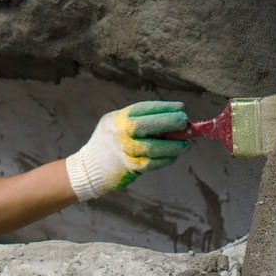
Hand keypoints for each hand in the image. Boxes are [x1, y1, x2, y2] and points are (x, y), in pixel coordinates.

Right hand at [65, 101, 190, 200]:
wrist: (89, 168)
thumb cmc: (108, 143)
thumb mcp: (116, 124)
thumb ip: (138, 121)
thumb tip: (171, 121)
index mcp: (117, 119)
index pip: (142, 109)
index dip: (164, 107)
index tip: (181, 107)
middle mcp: (119, 133)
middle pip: (146, 125)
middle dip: (169, 122)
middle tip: (185, 122)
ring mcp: (123, 151)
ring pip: (152, 147)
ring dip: (172, 145)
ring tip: (186, 144)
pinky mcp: (128, 168)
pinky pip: (152, 163)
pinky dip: (166, 159)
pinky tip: (174, 156)